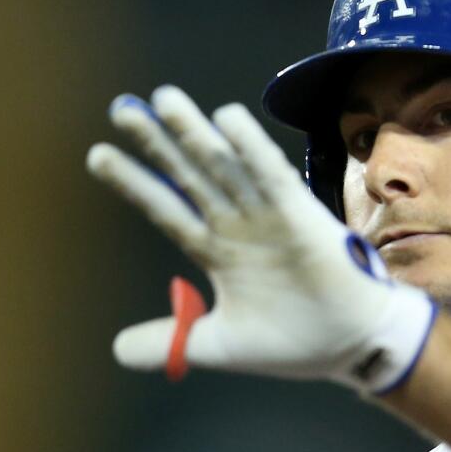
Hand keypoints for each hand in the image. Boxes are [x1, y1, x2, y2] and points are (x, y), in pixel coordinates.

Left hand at [86, 86, 436, 392]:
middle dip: (157, 143)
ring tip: (161, 100)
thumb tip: (119, 351)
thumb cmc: (296, 342)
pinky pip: (271, 175)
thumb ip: (170, 342)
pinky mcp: (300, 215)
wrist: (352, 346)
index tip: (98, 155)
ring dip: (195, 133)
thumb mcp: (219, 345)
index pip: (167, 208)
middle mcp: (237, 225)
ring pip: (224, 166)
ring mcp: (267, 216)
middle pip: (189, 175)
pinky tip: (226, 118)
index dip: (135, 182)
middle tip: (121, 109)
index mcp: (217, 250)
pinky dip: (250, 148)